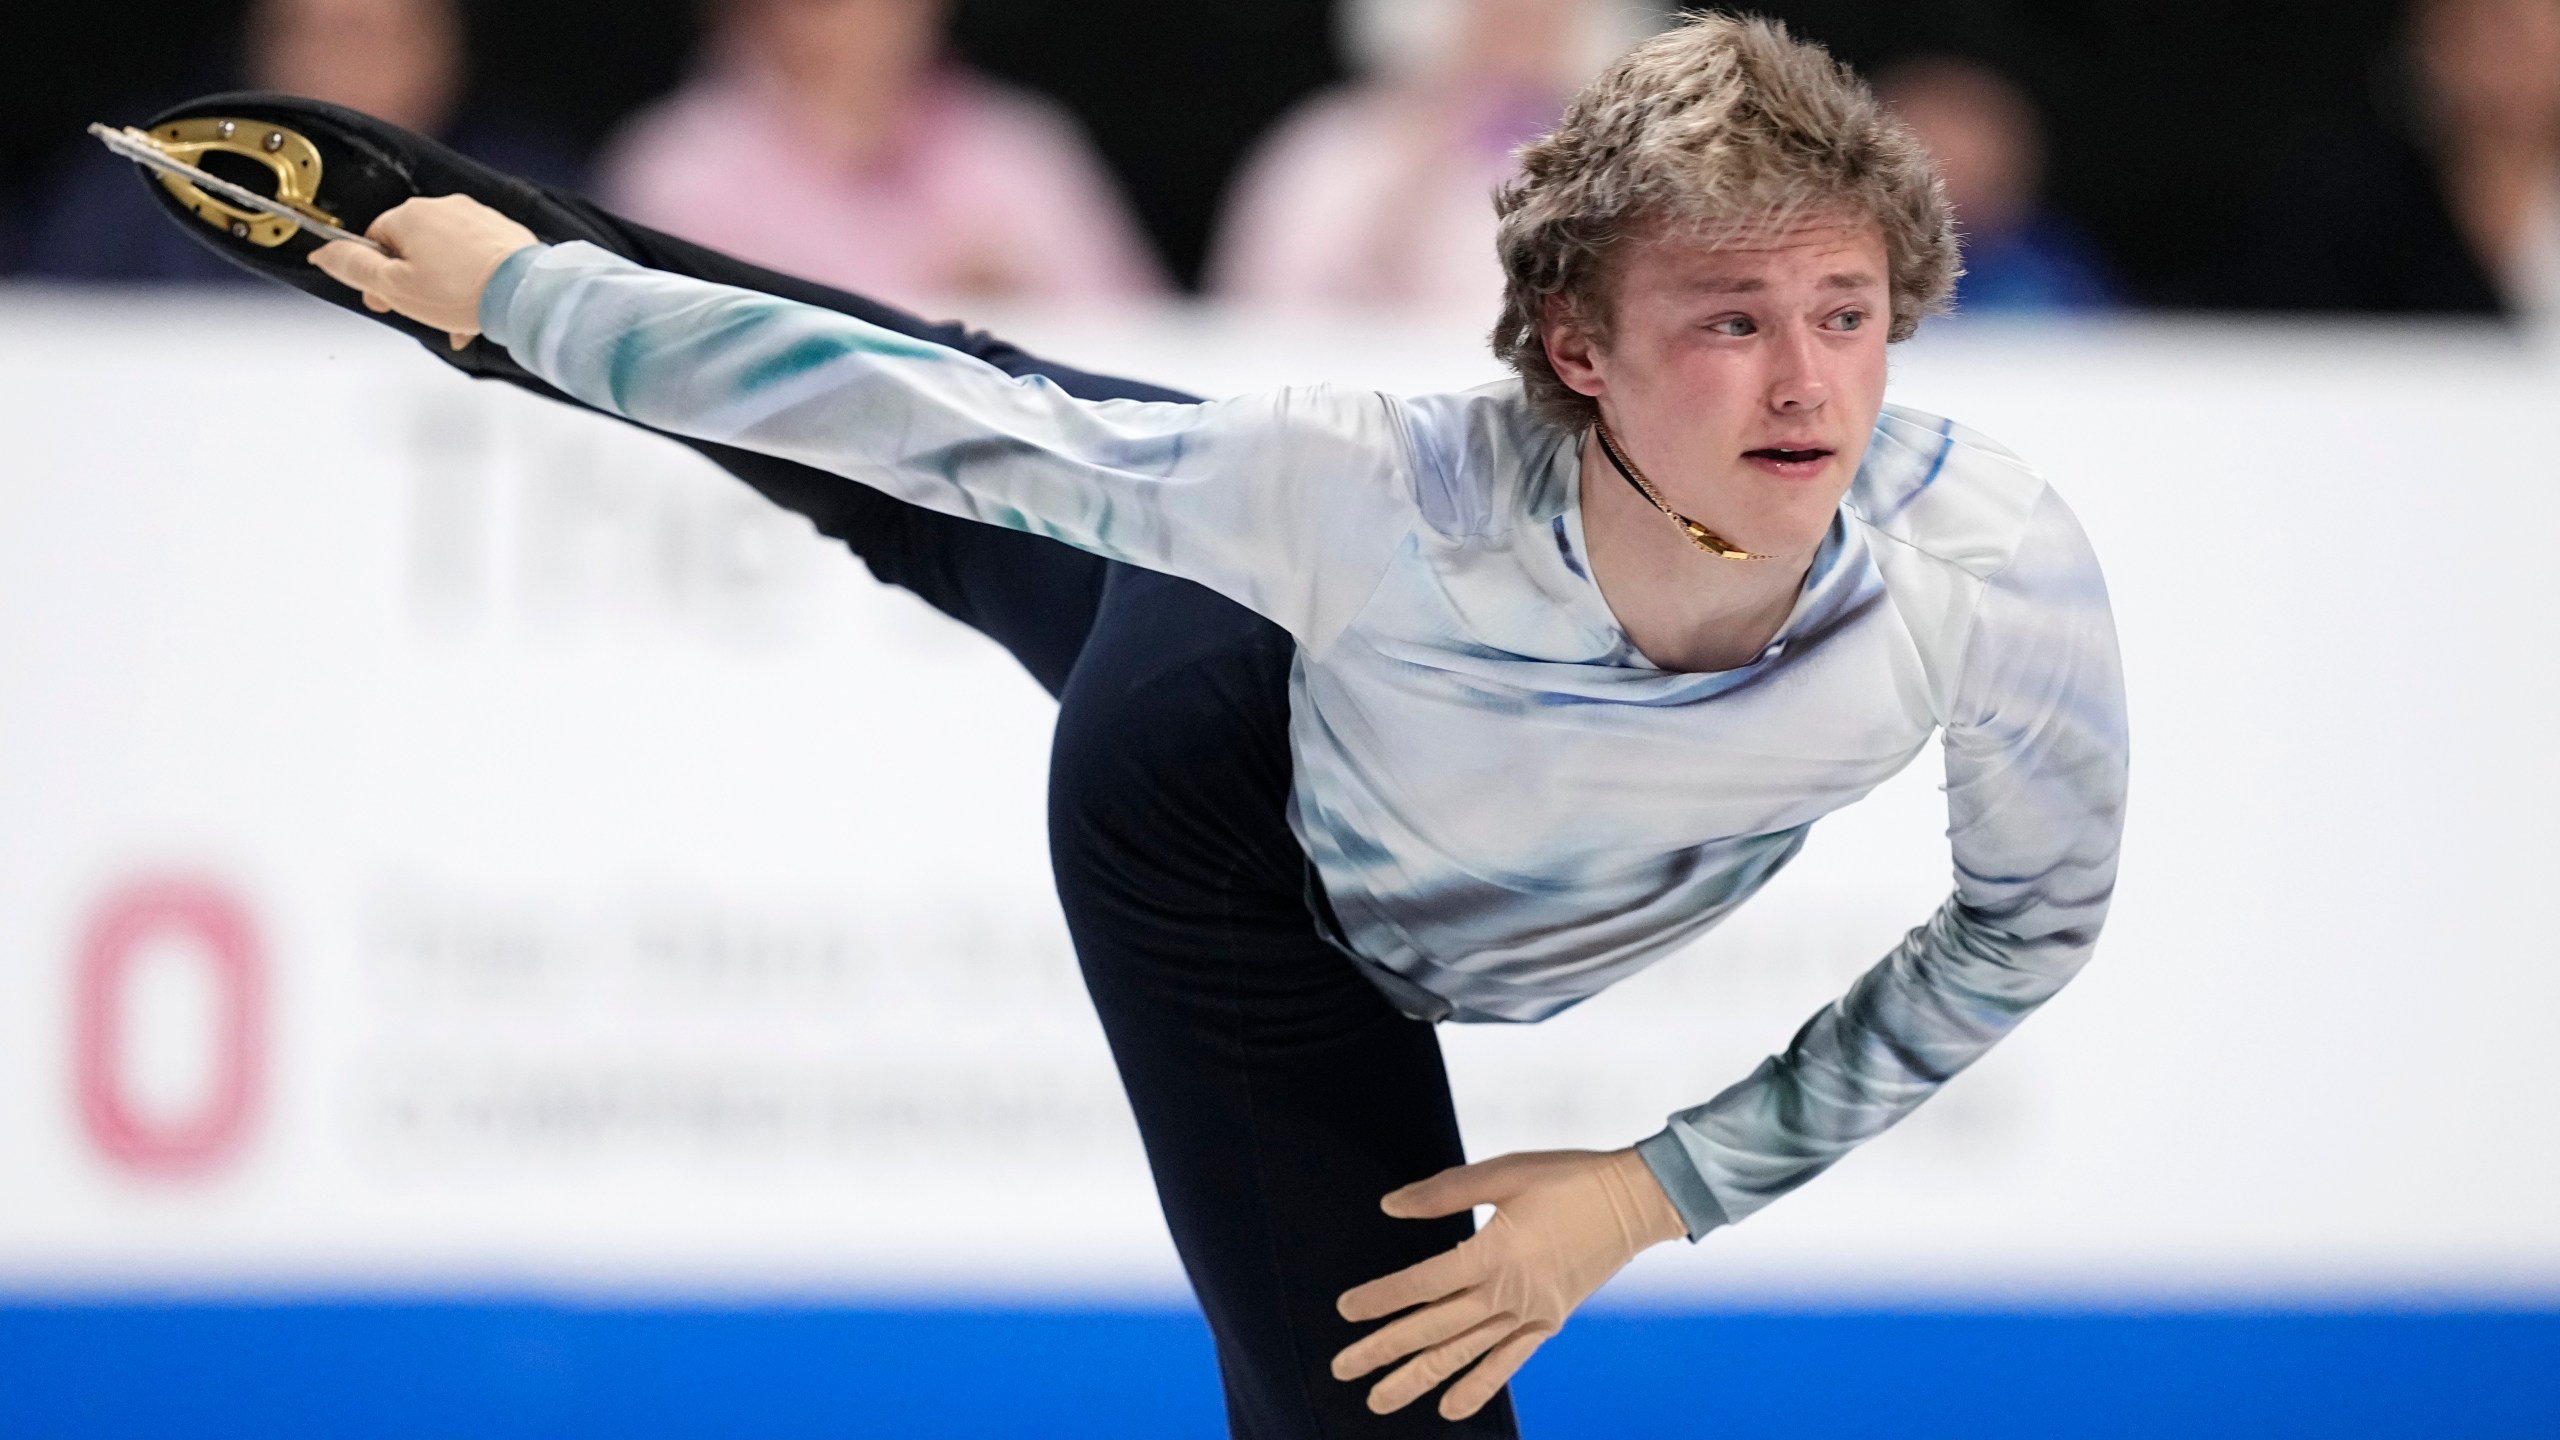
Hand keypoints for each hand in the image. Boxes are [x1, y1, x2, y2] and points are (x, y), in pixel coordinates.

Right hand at [306, 195, 538, 350]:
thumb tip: (322, 252)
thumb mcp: (394, 287)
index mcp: (410, 214)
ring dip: (445, 289)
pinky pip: (478, 257)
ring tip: (455, 320)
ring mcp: (479, 217)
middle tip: (423, 313)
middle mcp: (445, 206)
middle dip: (414, 284)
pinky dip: (473, 282)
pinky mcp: (506, 232)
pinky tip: (478, 311)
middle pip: (413, 248)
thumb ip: (354, 268)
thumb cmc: (460, 292)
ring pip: (448, 256)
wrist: (524, 295)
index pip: (376, 240)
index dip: (376, 275)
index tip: (385, 300)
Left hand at [1332, 1147, 1684, 1419]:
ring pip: (1463, 1355)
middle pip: (1434, 1329)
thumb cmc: (1568, 1178)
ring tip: (1378, 1400)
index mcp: (1495, 1253)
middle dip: (1384, 1351)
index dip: (1381, 1298)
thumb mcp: (1504, 1172)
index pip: (1423, 1285)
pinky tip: (1448, 1408)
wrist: (1636, 1202)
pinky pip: (1506, 1363)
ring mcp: (1531, 1315)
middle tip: (1342, 1369)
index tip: (1345, 1310)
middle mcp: (1509, 1293)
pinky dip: (1477, 1387)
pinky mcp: (1548, 1323)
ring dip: (1418, 1379)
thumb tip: (1390, 1206)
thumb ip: (1443, 1192)